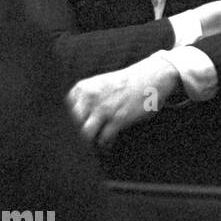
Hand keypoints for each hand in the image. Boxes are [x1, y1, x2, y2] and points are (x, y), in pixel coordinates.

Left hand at [67, 54, 181, 145]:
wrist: (152, 77)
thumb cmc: (128, 82)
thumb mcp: (101, 84)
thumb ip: (88, 98)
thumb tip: (81, 119)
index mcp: (83, 88)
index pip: (68, 109)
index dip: (76, 119)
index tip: (81, 124)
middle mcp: (90, 98)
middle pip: (76, 123)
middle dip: (82, 130)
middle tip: (89, 137)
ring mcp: (104, 109)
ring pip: (87, 133)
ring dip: (92, 140)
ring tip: (96, 144)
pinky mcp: (118, 119)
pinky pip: (105, 138)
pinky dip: (106, 144)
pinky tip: (108, 144)